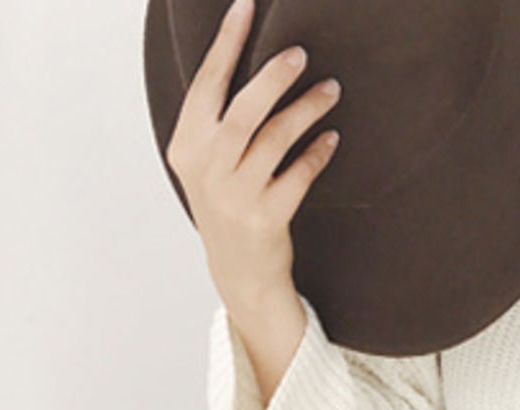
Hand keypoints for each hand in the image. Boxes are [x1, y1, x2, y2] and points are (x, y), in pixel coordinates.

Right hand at [164, 0, 342, 314]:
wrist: (241, 273)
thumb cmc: (229, 207)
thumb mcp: (208, 165)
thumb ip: (217, 123)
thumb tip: (255, 65)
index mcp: (187, 148)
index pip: (206, 85)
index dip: (227, 44)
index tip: (246, 6)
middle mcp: (207, 171)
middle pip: (243, 110)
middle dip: (273, 77)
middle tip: (301, 52)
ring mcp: (236, 197)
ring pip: (274, 140)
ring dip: (306, 110)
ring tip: (331, 90)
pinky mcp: (267, 219)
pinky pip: (299, 175)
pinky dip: (317, 153)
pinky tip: (332, 137)